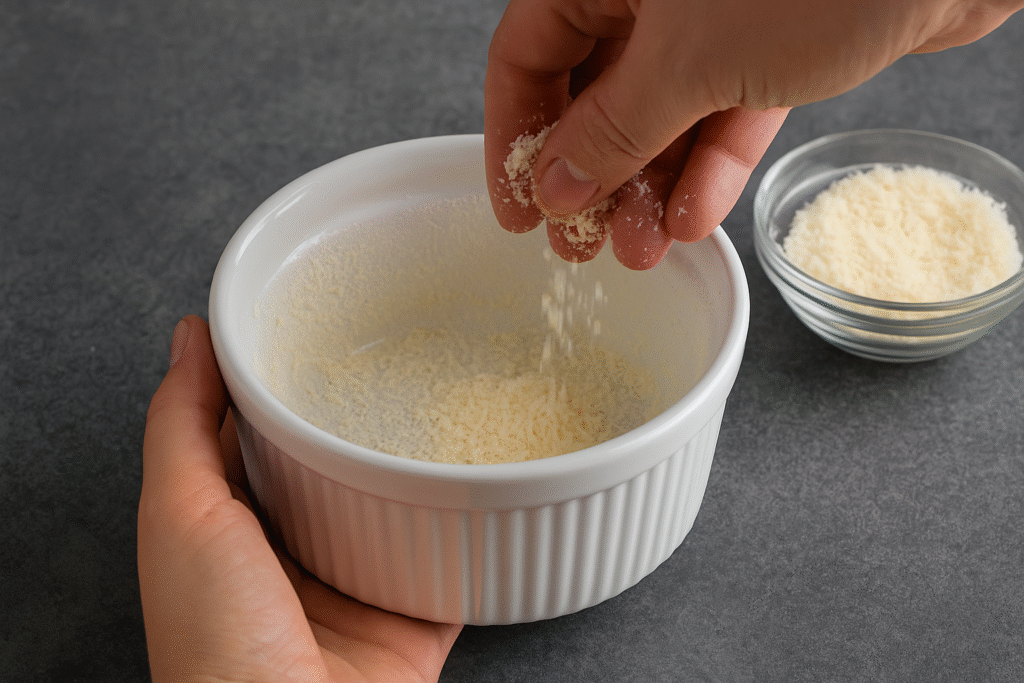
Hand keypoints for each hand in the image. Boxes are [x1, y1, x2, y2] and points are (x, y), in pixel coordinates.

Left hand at [138, 315, 460, 681]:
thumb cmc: (217, 644)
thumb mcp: (180, 514)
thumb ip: (180, 423)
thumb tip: (192, 336)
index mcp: (231, 533)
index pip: (253, 438)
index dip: (274, 388)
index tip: (303, 336)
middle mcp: (293, 558)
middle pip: (330, 468)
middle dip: (356, 419)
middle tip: (391, 357)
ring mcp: (358, 586)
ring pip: (396, 506)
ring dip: (418, 466)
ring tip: (448, 401)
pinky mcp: (415, 612)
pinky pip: (453, 555)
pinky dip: (470, 523)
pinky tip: (487, 479)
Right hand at [485, 0, 1022, 268]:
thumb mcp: (687, 60)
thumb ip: (613, 129)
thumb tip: (558, 186)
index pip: (527, 57)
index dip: (517, 139)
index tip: (521, 213)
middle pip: (595, 94)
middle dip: (594, 180)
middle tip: (584, 249)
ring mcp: (715, 16)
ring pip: (662, 113)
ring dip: (651, 188)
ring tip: (643, 253)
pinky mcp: (777, 41)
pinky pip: (726, 111)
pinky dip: (712, 166)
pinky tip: (697, 219)